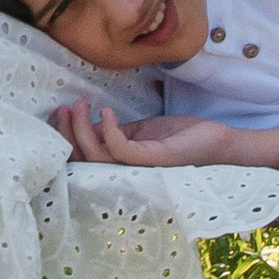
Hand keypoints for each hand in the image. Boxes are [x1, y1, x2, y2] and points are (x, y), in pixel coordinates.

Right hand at [52, 98, 234, 166]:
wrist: (219, 140)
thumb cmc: (182, 136)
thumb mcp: (142, 131)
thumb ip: (117, 132)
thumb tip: (88, 125)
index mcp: (124, 166)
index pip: (86, 160)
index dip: (67, 139)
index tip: (59, 112)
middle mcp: (128, 173)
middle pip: (85, 161)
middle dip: (68, 134)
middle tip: (63, 109)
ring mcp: (141, 169)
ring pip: (98, 156)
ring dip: (83, 129)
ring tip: (79, 105)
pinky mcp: (154, 161)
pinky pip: (122, 151)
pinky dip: (109, 131)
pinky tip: (107, 112)